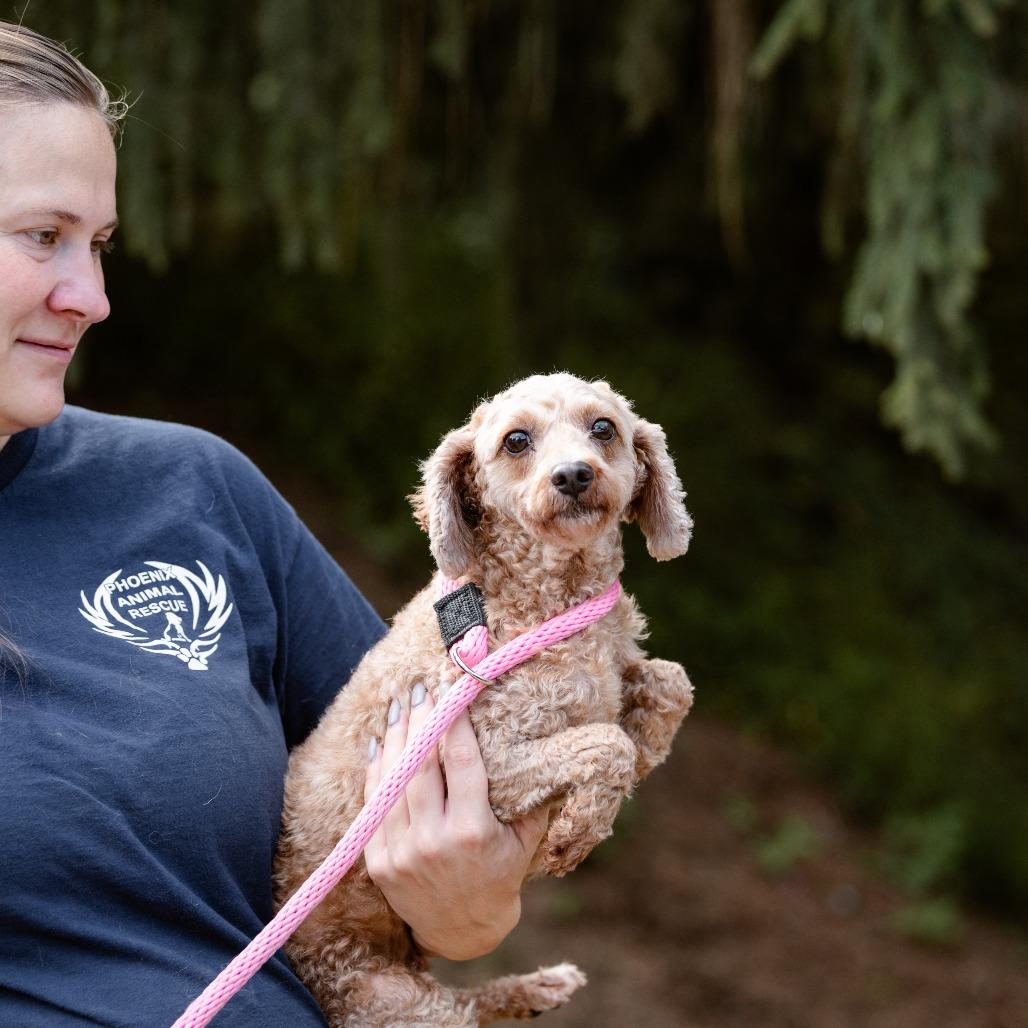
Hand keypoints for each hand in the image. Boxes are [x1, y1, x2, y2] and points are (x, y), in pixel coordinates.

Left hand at [363, 683, 548, 960]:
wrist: (463, 931)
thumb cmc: (501, 875)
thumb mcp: (524, 840)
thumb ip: (533, 797)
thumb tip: (547, 746)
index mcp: (473, 831)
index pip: (460, 759)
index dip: (454, 719)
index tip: (452, 689)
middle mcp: (435, 840)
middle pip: (420, 764)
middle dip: (420, 721)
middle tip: (420, 689)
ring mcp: (402, 851)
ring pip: (393, 781)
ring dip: (395, 739)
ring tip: (399, 707)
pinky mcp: (380, 861)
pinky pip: (374, 805)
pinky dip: (377, 772)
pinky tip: (381, 745)